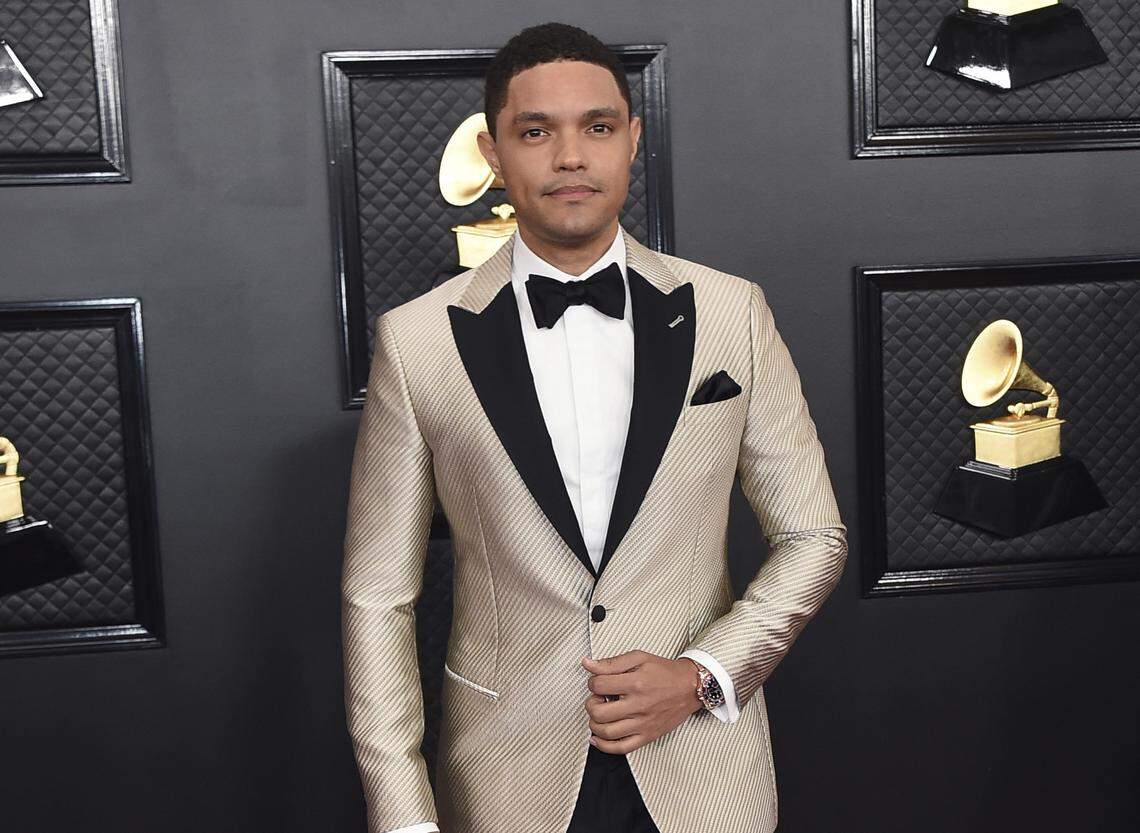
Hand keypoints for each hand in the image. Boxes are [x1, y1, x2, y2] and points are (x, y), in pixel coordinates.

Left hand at [579, 650, 702, 753]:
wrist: (690, 687)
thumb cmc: (665, 672)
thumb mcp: (639, 658)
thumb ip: (611, 663)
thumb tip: (587, 664)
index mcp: (636, 683)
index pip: (599, 686)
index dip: (592, 682)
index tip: (597, 682)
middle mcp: (639, 705)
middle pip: (599, 712)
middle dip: (591, 704)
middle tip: (597, 698)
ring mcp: (643, 723)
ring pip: (607, 732)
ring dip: (595, 723)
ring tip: (600, 713)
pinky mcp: (647, 736)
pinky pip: (622, 748)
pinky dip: (604, 746)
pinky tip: (598, 738)